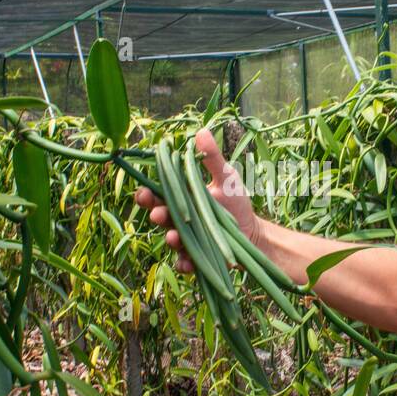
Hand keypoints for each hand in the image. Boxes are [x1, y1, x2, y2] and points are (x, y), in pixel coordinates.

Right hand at [134, 128, 262, 273]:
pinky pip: (186, 263)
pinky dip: (185, 264)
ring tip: (174, 237)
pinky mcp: (197, 259)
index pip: (159, 194)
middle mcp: (180, 219)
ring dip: (171, 240)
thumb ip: (212, 158)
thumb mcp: (226, 177)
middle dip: (156, 215)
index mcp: (183, 198)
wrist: (252, 232)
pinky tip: (187, 263)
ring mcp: (187, 240)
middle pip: (160, 217)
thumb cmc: (236, 202)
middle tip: (157, 214)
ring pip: (172, 240)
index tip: (144, 190)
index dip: (148, 194)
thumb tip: (201, 131)